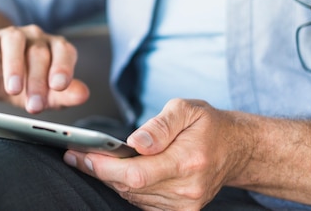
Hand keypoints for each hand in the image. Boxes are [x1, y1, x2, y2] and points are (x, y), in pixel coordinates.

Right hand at [0, 24, 89, 112]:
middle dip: (37, 80)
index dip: (63, 67)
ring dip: (14, 65)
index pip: (64, 51)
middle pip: (39, 52)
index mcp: (54, 48)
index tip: (59, 86)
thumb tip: (83, 95)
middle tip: (34, 105)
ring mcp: (10, 34)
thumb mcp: (44, 95)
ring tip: (14, 88)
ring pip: (14, 40)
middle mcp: (34, 37)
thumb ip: (64, 95)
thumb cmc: (23, 84)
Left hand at [63, 99, 253, 209]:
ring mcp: (184, 205)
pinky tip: (115, 172)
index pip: (136, 173)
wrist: (235, 150)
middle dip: (98, 171)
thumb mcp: (186, 110)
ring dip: (110, 179)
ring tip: (90, 160)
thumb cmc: (208, 126)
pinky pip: (142, 202)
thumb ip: (160, 125)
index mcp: (188, 162)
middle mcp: (187, 189)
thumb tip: (135, 142)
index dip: (103, 167)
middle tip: (75, 155)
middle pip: (130, 187)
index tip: (80, 154)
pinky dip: (126, 187)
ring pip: (133, 196)